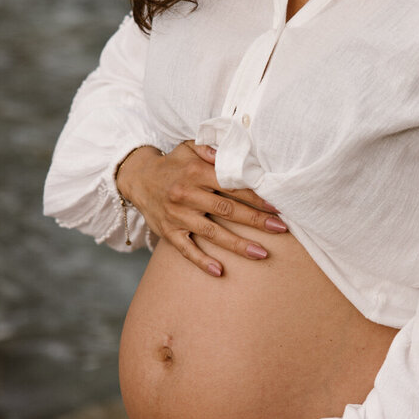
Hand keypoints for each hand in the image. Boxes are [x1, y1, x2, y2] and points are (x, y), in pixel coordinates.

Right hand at [116, 142, 286, 275]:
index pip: (232, 186)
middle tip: (280, 228)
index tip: (276, 206)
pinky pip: (186, 250)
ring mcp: (178, 216)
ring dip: (238, 245)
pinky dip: (202, 261)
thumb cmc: (173, 164)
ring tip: (261, 254)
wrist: (138, 178)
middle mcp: (187, 195)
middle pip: (227, 210)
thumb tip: (234, 153)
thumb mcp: (189, 147)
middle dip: (256, 220)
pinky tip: (220, 271)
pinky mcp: (169, 232)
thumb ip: (212, 149)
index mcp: (196, 173)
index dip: (256, 197)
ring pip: (212, 232)